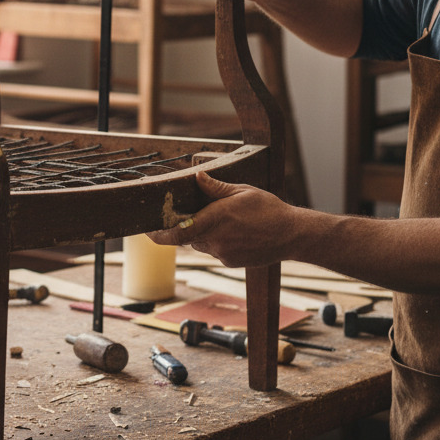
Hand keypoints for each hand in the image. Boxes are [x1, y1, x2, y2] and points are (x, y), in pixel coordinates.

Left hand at [148, 172, 293, 267]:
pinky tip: (235, 232)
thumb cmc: (268, 209)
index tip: (147, 231)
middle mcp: (216, 240)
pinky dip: (216, 241)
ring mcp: (223, 254)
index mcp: (215, 219)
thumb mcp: (242, 191)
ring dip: (202, 233)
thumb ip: (215, 187)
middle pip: (186, 237)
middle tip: (189, 215)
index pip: (177, 233)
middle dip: (184, 227)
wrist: (292, 235)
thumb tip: (196, 176)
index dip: (158, 235)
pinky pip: (214, 251)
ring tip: (224, 221)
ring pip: (200, 244)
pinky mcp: (230, 262)